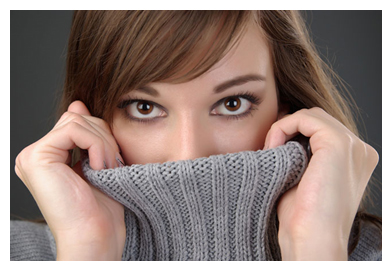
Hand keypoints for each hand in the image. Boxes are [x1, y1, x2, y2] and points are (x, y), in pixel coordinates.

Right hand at [15, 101, 125, 259]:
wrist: (95, 235)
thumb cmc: (101, 206)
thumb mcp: (98, 162)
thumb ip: (86, 134)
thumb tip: (77, 103)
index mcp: (49, 156)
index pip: (78, 122)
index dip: (101, 135)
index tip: (111, 159)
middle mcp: (36, 154)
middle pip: (78, 118)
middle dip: (105, 138)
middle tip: (113, 165)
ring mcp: (32, 156)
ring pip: (78, 122)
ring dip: (104, 144)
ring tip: (108, 169)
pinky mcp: (36, 157)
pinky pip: (74, 131)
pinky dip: (96, 146)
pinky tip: (99, 168)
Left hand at [264, 107, 378, 259]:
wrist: (312, 240)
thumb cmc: (305, 216)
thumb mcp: (305, 176)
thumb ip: (302, 151)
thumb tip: (282, 128)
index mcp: (356, 158)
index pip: (322, 128)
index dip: (294, 133)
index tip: (274, 149)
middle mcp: (360, 149)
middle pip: (317, 119)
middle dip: (290, 128)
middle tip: (271, 149)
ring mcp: (353, 145)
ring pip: (310, 115)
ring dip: (284, 127)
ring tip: (272, 150)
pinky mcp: (338, 144)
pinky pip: (304, 118)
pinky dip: (283, 127)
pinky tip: (274, 147)